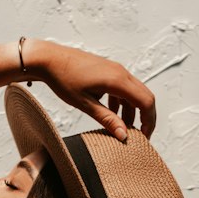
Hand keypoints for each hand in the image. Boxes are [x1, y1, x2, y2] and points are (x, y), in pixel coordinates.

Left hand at [25, 39, 156, 139]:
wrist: (49, 59)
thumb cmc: (64, 80)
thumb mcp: (85, 104)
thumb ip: (107, 119)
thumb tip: (123, 136)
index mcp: (117, 81)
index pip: (146, 102)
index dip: (149, 121)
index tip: (144, 138)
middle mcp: (121, 73)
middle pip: (144, 96)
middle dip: (144, 118)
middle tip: (139, 136)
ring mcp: (115, 70)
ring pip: (133, 93)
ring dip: (131, 112)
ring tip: (120, 128)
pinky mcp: (108, 71)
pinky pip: (122, 88)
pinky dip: (121, 103)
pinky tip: (110, 113)